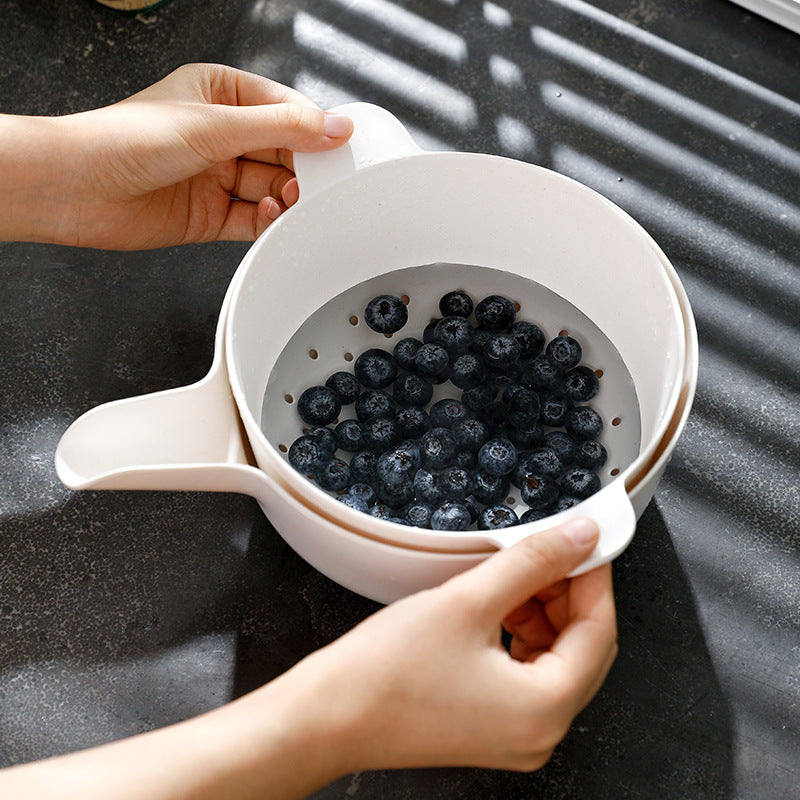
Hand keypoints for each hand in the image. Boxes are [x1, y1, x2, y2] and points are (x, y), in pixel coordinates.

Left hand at [1, 63, 352, 248]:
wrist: (78, 189)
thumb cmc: (126, 140)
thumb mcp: (214, 125)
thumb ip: (281, 128)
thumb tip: (334, 126)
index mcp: (220, 94)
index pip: (284, 109)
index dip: (313, 129)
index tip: (339, 147)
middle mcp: (221, 135)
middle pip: (283, 152)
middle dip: (302, 170)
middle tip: (321, 185)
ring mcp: (217, 176)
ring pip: (272, 187)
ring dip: (285, 198)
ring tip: (290, 202)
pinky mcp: (211, 214)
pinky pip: (254, 219)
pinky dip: (268, 222)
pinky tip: (269, 217)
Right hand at [290, 517, 617, 774]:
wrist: (329, 715)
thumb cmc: (386, 673)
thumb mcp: (469, 600)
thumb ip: (532, 563)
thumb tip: (578, 539)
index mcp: (544, 710)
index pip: (598, 630)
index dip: (594, 576)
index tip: (586, 540)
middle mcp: (539, 732)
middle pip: (581, 647)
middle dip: (567, 592)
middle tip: (550, 549)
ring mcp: (516, 734)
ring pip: (555, 657)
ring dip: (543, 609)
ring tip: (515, 573)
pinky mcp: (492, 726)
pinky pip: (527, 672)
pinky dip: (522, 632)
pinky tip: (500, 603)